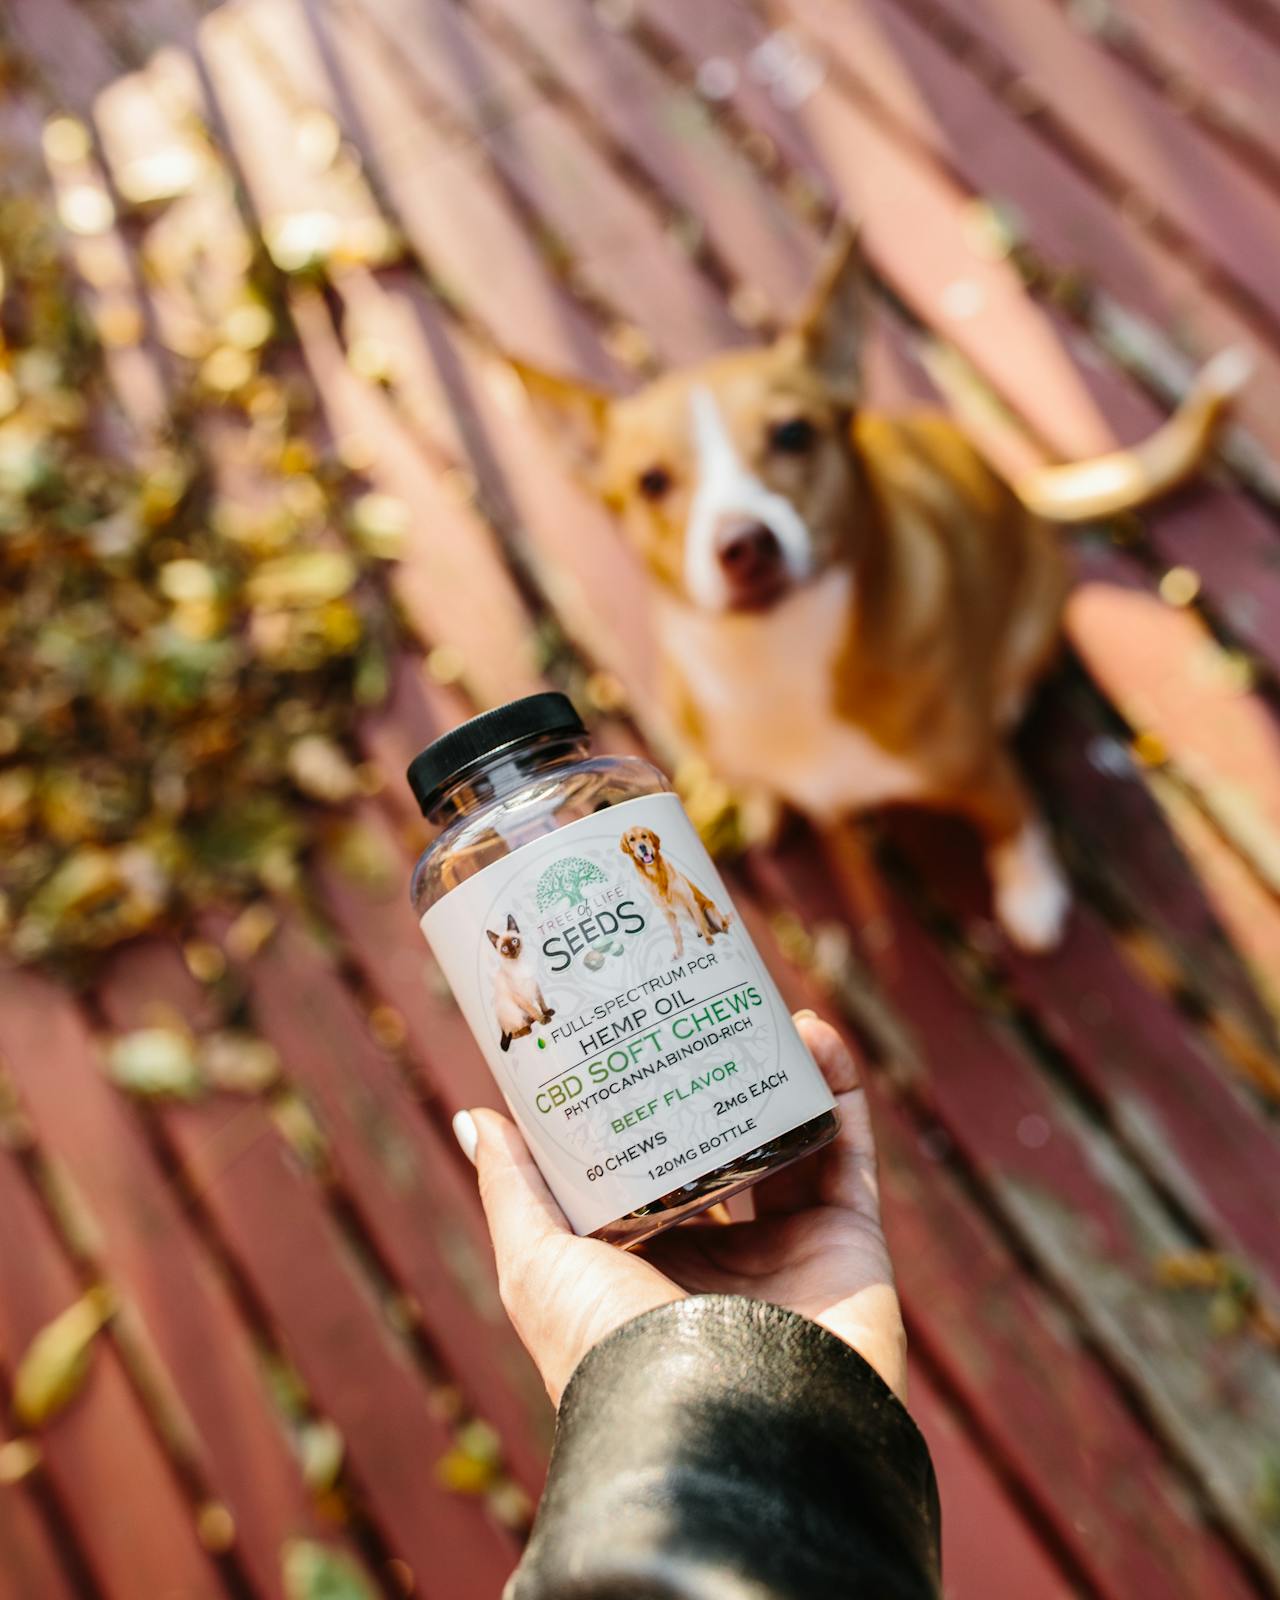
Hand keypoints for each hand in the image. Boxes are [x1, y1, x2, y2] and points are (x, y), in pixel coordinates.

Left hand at [454, 1013, 906, 1406]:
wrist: (721, 1426)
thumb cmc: (611, 1351)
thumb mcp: (538, 1268)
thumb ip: (515, 1190)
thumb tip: (474, 1117)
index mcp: (647, 1261)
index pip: (646, 1166)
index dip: (643, 1105)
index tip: (635, 1036)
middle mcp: (722, 1255)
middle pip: (723, 1144)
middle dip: (717, 1078)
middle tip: (703, 1009)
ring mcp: (789, 1249)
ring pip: (791, 1138)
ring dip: (782, 1072)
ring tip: (763, 1009)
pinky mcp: (850, 1244)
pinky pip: (849, 1152)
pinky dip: (838, 1093)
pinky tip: (814, 1038)